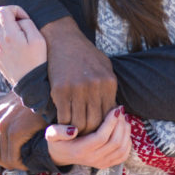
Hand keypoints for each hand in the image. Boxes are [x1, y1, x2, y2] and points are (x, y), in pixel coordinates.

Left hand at [0, 5, 46, 84]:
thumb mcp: (38, 39)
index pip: (3, 10)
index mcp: (9, 34)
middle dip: (3, 14)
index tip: (24, 19)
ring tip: (20, 40)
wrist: (30, 83)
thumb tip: (18, 20)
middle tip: (16, 21)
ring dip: (6, 29)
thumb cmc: (37, 60)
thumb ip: (27, 24)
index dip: (15, 9)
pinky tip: (17, 51)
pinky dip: (6, 41)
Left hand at [0, 92, 46, 169]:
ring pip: (1, 158)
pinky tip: (29, 162)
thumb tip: (2, 137)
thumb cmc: (39, 99)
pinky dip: (21, 163)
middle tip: (17, 162)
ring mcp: (4, 124)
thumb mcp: (17, 105)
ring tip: (24, 163)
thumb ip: (6, 117)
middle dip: (3, 161)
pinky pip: (13, 157)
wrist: (52, 91)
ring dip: (13, 164)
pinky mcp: (16, 131)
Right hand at [41, 16, 116, 133]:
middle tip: (84, 136)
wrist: (63, 39)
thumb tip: (114, 111)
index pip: (109, 115)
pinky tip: (62, 124)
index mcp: (109, 82)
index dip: (103, 127)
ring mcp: (77, 89)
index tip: (97, 131)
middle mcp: (95, 86)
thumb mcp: (104, 67)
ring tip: (73, 133)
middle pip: (95, 122)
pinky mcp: (60, 90)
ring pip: (79, 123)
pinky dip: (63, 124)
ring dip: (76, 131)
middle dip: (90, 133)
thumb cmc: (85, 54)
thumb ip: (109, 88)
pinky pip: (64, 116)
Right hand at [46, 106, 131, 167]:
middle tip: (120, 111)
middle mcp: (92, 159)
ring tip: (123, 118)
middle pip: (115, 143)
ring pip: (121, 148)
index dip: (111, 122)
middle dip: (120, 124)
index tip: (115, 109)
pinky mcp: (107, 164)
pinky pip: (123, 155)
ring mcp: (101, 163)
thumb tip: (73, 130)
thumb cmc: (58, 140)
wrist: (61, 155)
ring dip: (126, 132)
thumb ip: (57, 131)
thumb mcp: (51, 134)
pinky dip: (127, 142)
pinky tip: (124, 130)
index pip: (101, 137)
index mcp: (80, 150)